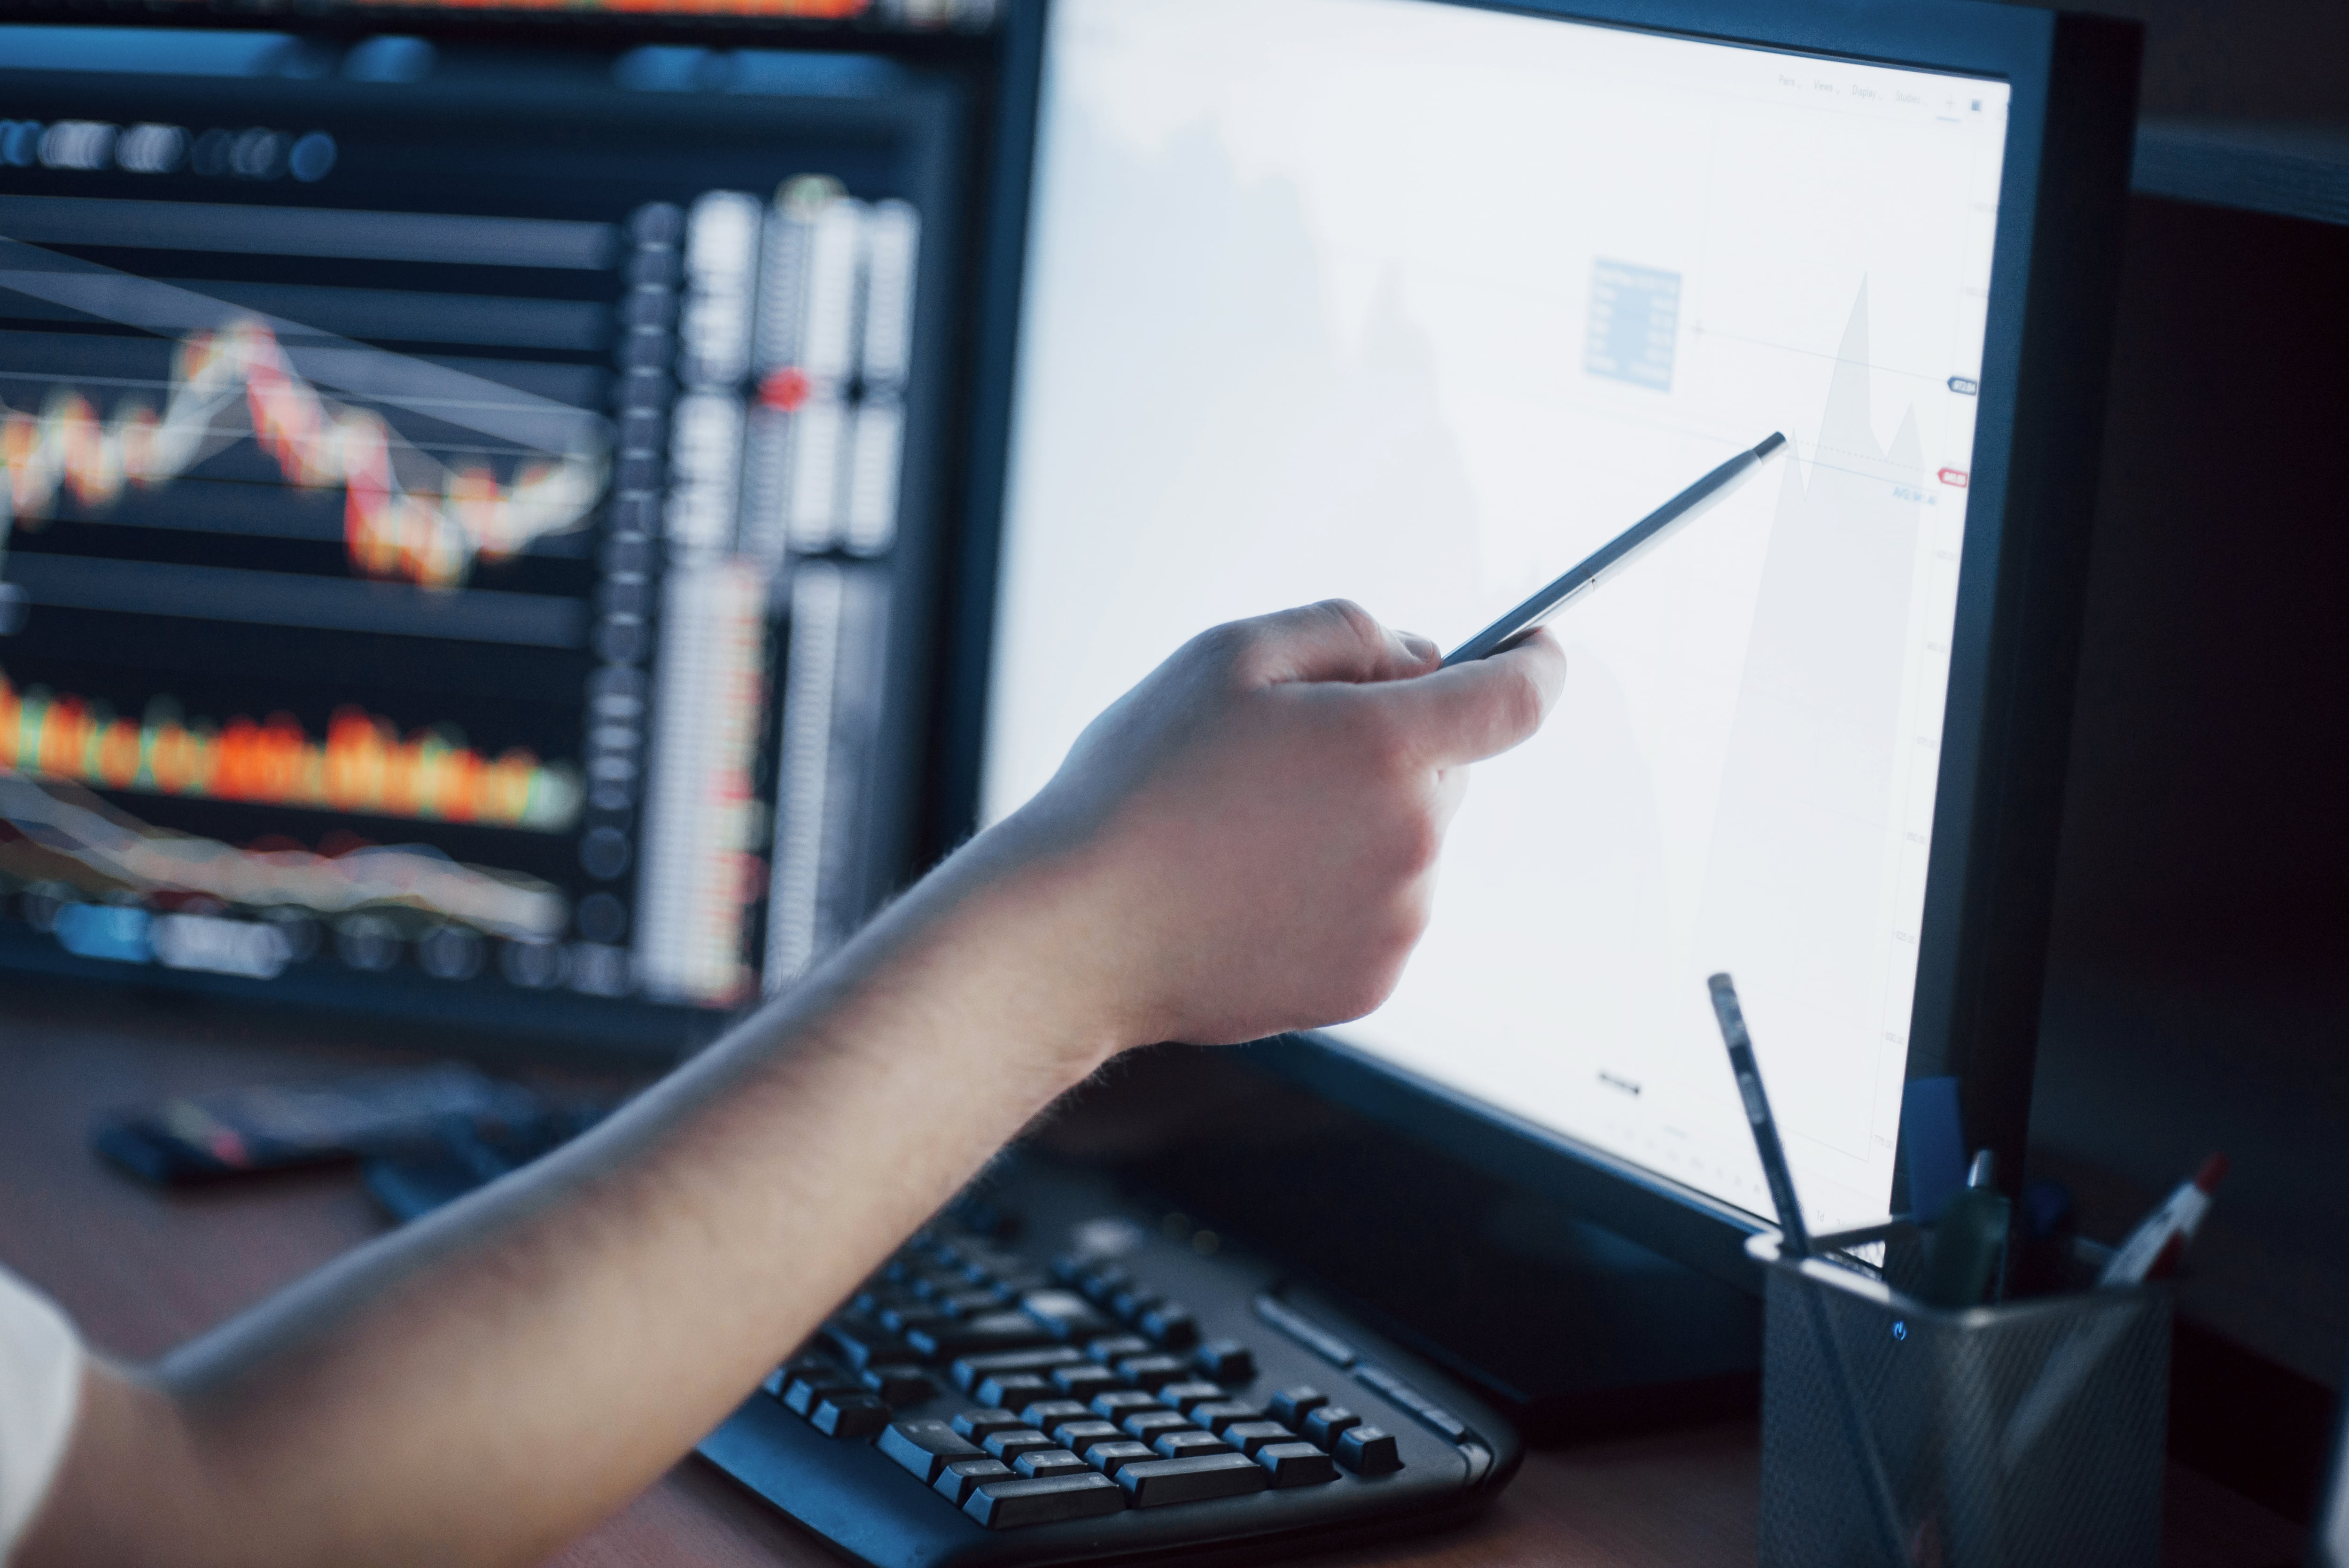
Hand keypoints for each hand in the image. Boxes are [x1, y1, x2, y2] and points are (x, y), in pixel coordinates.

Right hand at [982, 599, 1563, 1054]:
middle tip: (1287, 755)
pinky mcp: (1370, 981)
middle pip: (1448, 770)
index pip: (1515, 699)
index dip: (1536, 664)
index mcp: (1387, 746)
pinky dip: (1339, 894)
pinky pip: (1381, 913)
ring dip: (1359, 825)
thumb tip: (1419, 658)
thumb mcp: (1228, 656)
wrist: (1078, 930)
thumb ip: (1345, 631)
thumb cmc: (1140, 784)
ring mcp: (1397, 919)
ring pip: (1411, 845)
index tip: (1538, 649)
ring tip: (1249, 836)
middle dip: (1393, 748)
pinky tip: (1255, 891)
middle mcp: (1413, 839)